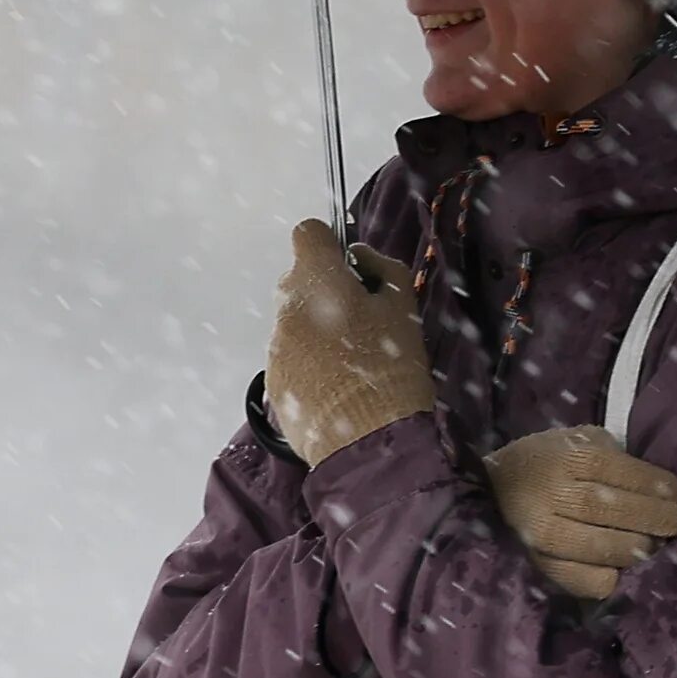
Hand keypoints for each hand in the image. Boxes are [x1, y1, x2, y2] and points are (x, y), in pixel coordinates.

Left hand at [267, 220, 435, 466]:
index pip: (308, 234)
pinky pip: (290, 354)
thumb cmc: (394, 368)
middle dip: (324, 290)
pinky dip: (308, 360)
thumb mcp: (404, 308)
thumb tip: (359, 256)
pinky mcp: (273, 380)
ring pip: (294, 320)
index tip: (351, 270)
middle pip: (298, 279)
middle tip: (360, 322)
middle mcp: (287, 309)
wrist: (370, 443)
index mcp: (318, 282)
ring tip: (350, 361)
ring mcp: (275, 347)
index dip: (330, 246)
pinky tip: (336, 385)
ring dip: (316, 328)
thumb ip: (382, 269)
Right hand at [483, 426, 676, 598]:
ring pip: (593, 545)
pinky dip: (605, 578)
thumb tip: (659, 486)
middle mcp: (549, 493)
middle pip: (606, 508)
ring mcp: (540, 532)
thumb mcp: (576, 441)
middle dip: (651, 517)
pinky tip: (620, 570)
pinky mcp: (537, 563)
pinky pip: (577, 578)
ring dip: (632, 549)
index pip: (614, 469)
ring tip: (654, 547)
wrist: (494, 488)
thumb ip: (612, 456)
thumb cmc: (548, 461)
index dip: (651, 483)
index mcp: (564, 456)